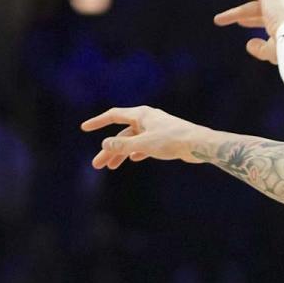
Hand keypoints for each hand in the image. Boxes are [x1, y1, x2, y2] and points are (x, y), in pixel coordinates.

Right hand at [81, 106, 205, 168]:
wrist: (199, 144)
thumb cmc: (172, 140)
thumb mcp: (143, 144)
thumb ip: (123, 145)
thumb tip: (105, 145)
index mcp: (141, 115)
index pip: (114, 115)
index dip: (98, 122)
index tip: (84, 128)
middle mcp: (147, 119)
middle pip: (122, 134)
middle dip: (109, 149)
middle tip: (98, 165)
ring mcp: (156, 129)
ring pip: (133, 141)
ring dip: (122, 153)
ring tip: (111, 167)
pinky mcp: (165, 138)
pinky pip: (145, 144)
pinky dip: (137, 151)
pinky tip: (133, 159)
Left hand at [213, 0, 283, 63]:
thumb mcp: (270, 52)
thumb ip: (259, 49)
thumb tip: (248, 44)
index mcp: (282, 22)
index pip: (264, 18)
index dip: (250, 20)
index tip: (240, 22)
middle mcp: (279, 8)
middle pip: (255, 2)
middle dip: (240, 2)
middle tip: (225, 1)